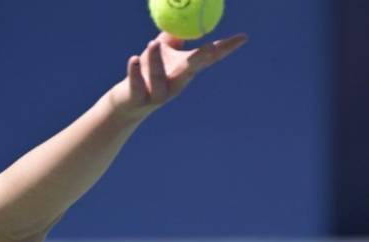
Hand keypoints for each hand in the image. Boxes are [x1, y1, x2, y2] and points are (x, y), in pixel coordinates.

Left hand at [104, 31, 248, 120]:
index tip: (243, 37)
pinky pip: (137, 86)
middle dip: (202, 59)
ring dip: (157, 61)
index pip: (208, 59)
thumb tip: (185, 12)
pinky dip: (135, 72)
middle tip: (212, 47)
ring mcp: (158, 95)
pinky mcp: (138, 100)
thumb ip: (173, 33)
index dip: (225, 49)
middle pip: (191, 71)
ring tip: (153, 42)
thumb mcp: (162, 49)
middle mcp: (175, 84)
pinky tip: (134, 59)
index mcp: (184, 71)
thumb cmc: (146, 71)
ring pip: (159, 79)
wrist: (126, 102)